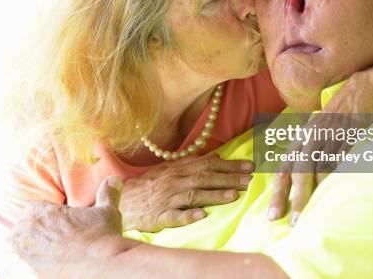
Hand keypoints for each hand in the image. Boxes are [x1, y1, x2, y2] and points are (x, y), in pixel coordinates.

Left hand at [8, 176, 125, 278]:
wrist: (100, 265)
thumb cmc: (102, 236)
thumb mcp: (106, 212)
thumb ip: (107, 194)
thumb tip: (115, 179)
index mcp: (42, 212)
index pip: (31, 210)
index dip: (42, 217)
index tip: (53, 224)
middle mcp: (29, 230)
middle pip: (22, 228)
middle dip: (33, 232)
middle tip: (50, 240)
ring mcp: (26, 252)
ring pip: (17, 247)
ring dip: (28, 247)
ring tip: (45, 252)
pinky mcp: (28, 270)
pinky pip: (19, 265)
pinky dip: (27, 264)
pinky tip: (43, 264)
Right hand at [120, 152, 253, 230]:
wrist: (123, 200)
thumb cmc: (150, 185)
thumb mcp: (170, 169)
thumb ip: (193, 163)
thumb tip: (217, 156)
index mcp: (178, 169)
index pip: (207, 164)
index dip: (229, 165)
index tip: (249, 166)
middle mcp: (174, 181)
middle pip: (204, 178)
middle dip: (228, 178)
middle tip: (249, 180)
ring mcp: (167, 198)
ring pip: (193, 195)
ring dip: (214, 195)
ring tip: (233, 196)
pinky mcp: (159, 216)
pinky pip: (174, 216)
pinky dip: (188, 215)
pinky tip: (201, 216)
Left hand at [268, 71, 372, 224]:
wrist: (363, 88)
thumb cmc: (339, 112)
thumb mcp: (318, 128)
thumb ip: (308, 149)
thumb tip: (300, 175)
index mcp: (302, 138)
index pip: (284, 168)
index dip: (277, 192)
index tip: (272, 215)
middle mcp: (311, 137)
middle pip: (298, 171)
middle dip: (293, 197)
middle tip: (291, 220)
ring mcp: (330, 135)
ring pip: (317, 168)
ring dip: (313, 191)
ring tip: (310, 214)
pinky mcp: (348, 134)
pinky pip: (339, 157)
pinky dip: (333, 174)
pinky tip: (330, 190)